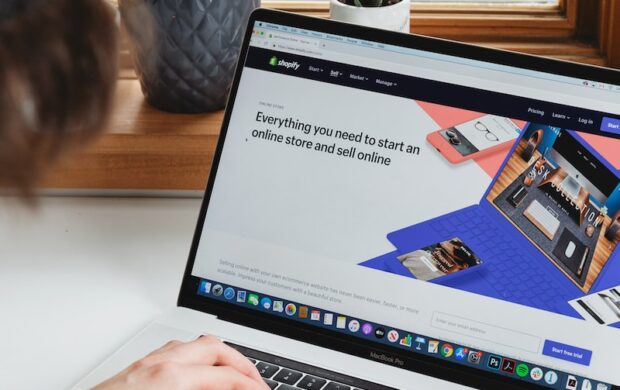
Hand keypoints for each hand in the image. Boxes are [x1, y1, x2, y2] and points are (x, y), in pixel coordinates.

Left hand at [94, 335, 268, 389]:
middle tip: (257, 382)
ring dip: (221, 356)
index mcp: (171, 379)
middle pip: (216, 347)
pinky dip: (199, 357)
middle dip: (243, 364)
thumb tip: (231, 389)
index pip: (227, 376)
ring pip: (196, 343)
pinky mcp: (138, 367)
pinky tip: (203, 372)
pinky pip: (178, 350)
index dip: (252, 385)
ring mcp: (148, 361)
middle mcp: (160, 363)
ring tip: (235, 375)